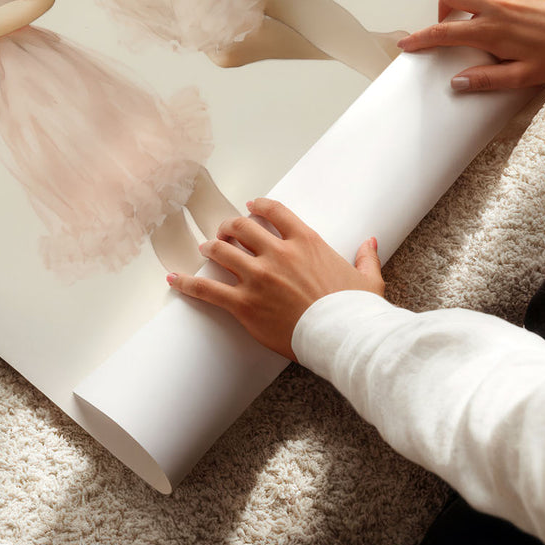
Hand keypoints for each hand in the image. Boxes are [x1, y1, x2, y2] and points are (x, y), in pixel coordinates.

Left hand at [166, 197, 383, 361]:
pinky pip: (208, 289)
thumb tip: (370, 242)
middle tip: (223, 231)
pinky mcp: (245, 304)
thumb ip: (366, 257)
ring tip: (203, 249)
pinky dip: (187, 283)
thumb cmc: (356, 311)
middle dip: (229, 227)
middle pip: (242, 228)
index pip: (274, 212)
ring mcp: (258, 277)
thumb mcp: (368, 279)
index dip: (258, 207)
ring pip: (222, 251)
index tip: (250, 207)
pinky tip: (174, 278)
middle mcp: (278, 253)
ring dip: (210, 248)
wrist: (344, 338)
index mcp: (306, 242)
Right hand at [398, 0, 544, 91]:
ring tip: (472, 5)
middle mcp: (496, 3)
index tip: (407, 44)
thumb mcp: (523, 76)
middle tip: (450, 22)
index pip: (444, 33)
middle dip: (441, 8)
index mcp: (492, 30)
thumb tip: (456, 83)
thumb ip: (487, 79)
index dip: (420, 39)